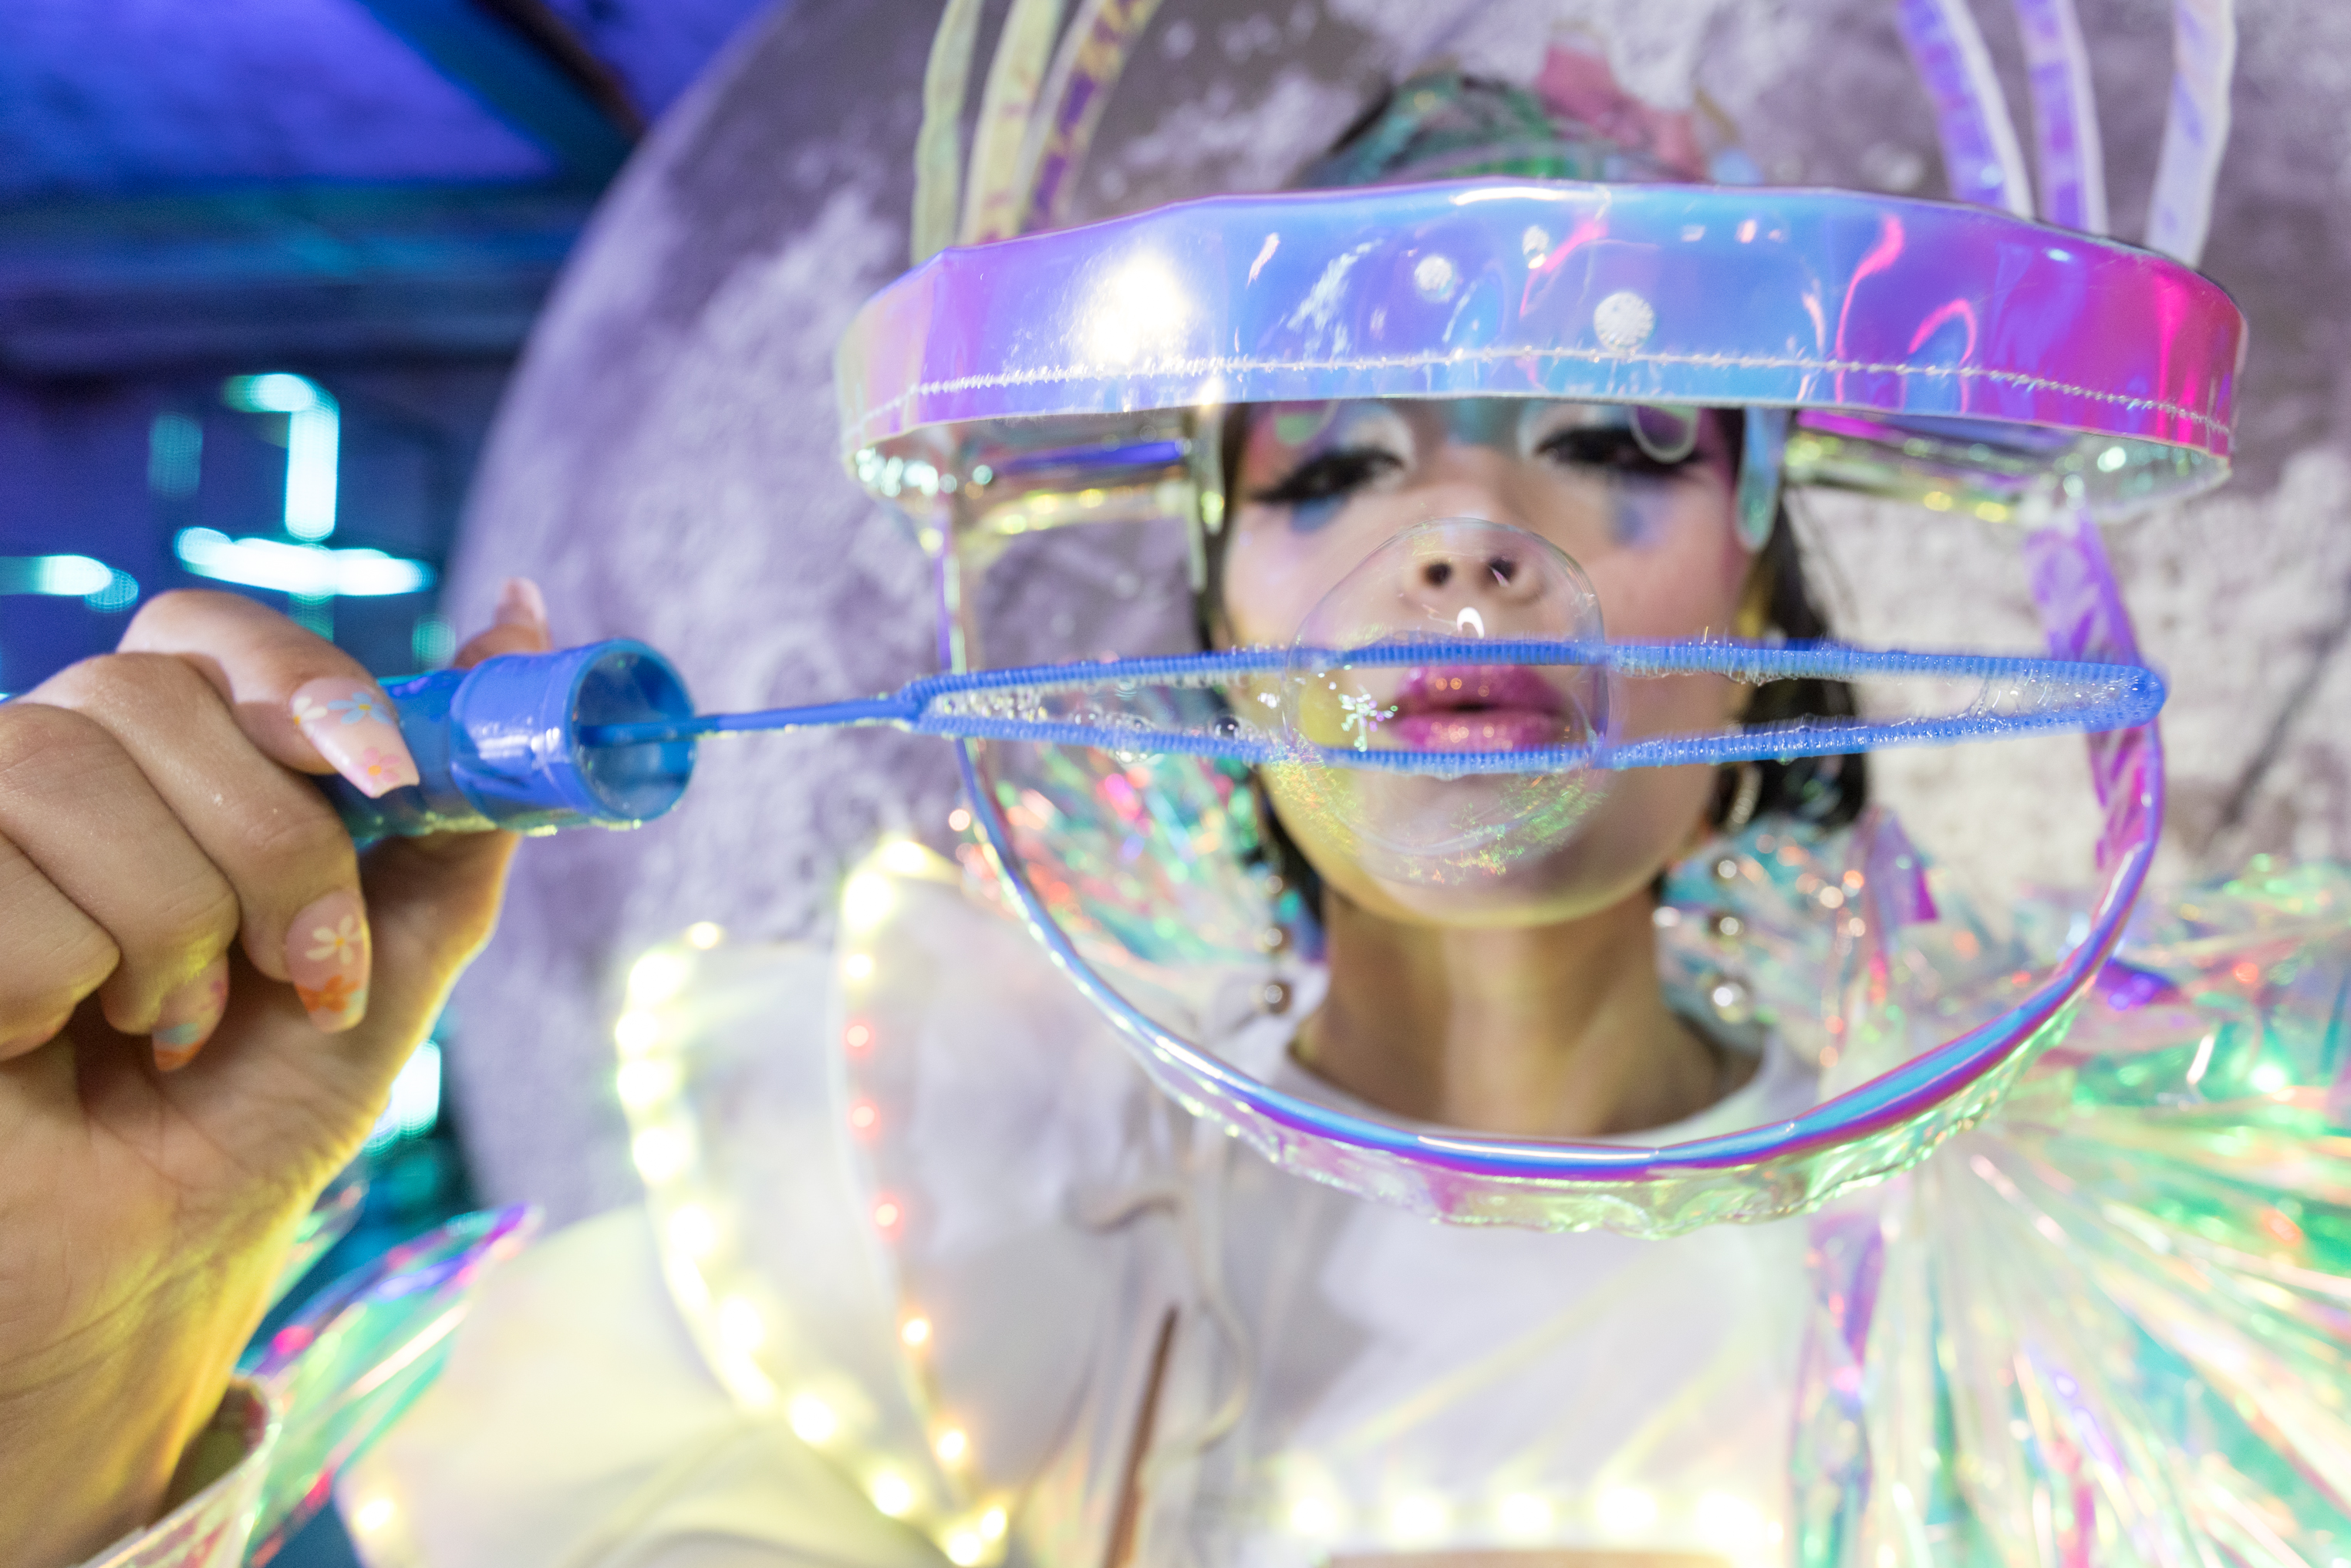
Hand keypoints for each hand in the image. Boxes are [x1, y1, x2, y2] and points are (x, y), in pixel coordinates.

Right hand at [0, 581, 551, 1566]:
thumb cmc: (265, 1103)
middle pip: (145, 694)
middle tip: (296, 970)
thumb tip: (526, 614)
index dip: (297, 683)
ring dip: (167, 932)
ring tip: (171, 1025)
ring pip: (61, 775)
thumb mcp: (393, 944)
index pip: (205, 629)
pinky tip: (53, 1048)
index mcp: (167, 756)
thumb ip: (456, 797)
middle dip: (269, 850)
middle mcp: (51, 769)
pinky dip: (58, 993)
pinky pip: (1, 896)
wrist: (158, 1260)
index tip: (385, 777)